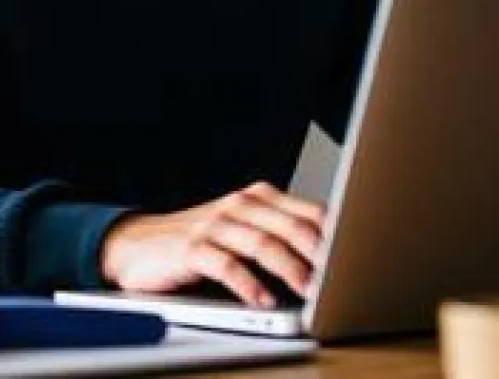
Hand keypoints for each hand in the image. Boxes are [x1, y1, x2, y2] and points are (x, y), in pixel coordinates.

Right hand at [98, 182, 325, 307]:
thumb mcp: (245, 233)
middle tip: (340, 276)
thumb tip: (333, 262)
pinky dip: (249, 285)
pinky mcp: (192, 249)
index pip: (308, 212)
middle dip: (319, 252)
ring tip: (310, 291)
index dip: (336, 234)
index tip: (359, 255)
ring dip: (289, 269)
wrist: (139, 244)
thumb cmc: (202, 242)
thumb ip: (282, 238)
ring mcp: (215, 224)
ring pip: (262, 244)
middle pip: (290, 226)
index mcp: (260, 198)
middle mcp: (239, 205)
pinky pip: (226, 266)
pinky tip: (264, 301)